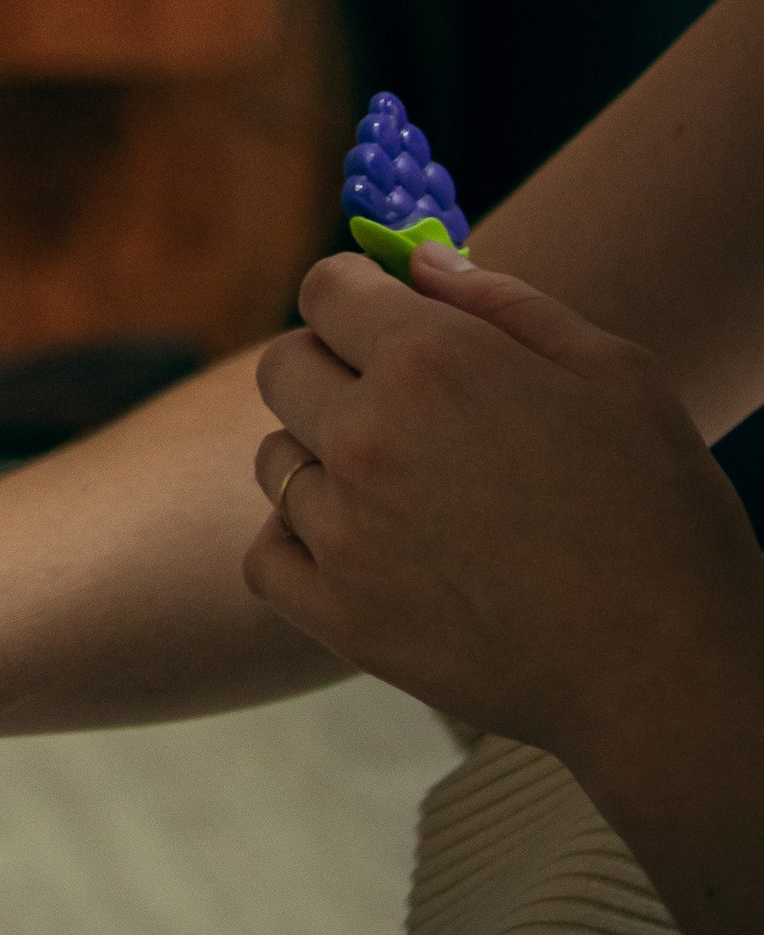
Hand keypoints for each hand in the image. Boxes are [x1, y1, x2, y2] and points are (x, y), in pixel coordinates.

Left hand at [248, 246, 763, 774]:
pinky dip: (301, 548)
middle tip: (398, 407)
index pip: (324, 287)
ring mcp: (344, 531)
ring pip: (275, 460)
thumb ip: (504, 302)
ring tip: (405, 492)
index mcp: (431, 359)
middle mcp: (367, 435)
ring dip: (322, 462)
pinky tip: (364, 550)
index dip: (354, 295)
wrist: (668, 671)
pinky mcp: (339, 616)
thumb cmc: (658, 513)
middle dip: (330, 368)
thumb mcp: (614, 372)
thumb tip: (420, 263)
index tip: (381, 319)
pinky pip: (265, 555)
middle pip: (283, 366)